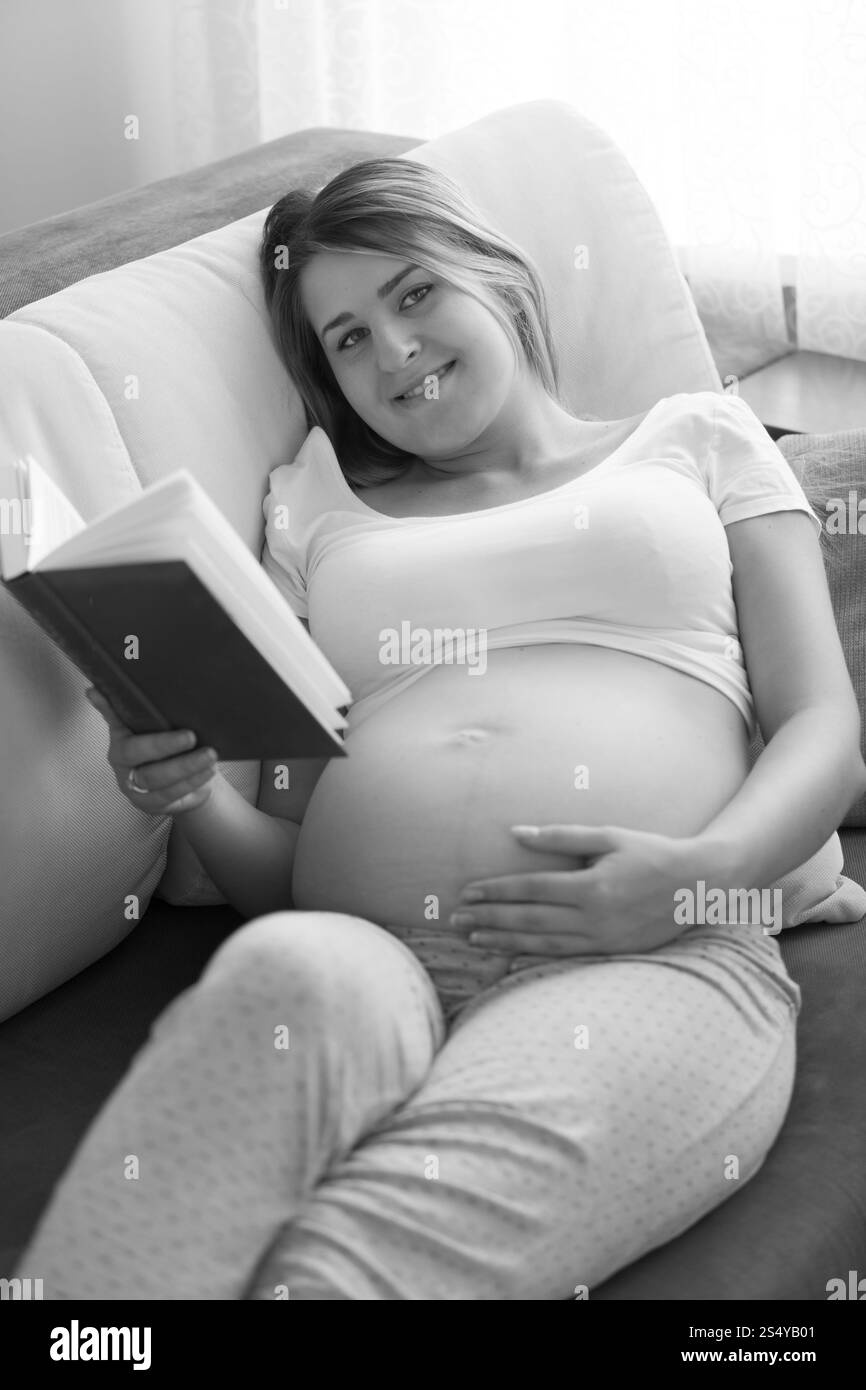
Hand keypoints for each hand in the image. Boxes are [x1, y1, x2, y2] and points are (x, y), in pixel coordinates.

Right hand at [84, 686, 220, 815]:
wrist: (159, 764)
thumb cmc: (149, 739)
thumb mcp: (134, 723)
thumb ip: (115, 709)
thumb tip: (91, 691)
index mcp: (119, 752)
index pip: (135, 750)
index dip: (160, 745)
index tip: (190, 736)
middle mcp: (126, 775)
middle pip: (152, 775)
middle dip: (183, 764)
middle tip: (210, 751)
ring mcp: (140, 794)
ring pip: (165, 790)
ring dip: (191, 776)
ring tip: (212, 761)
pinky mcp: (154, 807)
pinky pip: (174, 800)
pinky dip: (193, 788)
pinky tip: (208, 776)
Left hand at [451, 823, 699, 956]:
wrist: (697, 886)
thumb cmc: (651, 852)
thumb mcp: (608, 835)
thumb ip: (561, 837)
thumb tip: (517, 833)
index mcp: (593, 886)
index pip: (532, 890)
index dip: (497, 892)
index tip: (468, 892)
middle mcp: (595, 917)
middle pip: (530, 919)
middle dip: (490, 919)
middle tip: (456, 920)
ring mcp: (602, 939)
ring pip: (542, 943)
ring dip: (504, 940)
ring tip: (473, 938)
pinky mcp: (609, 951)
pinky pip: (562, 956)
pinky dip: (531, 955)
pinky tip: (509, 952)